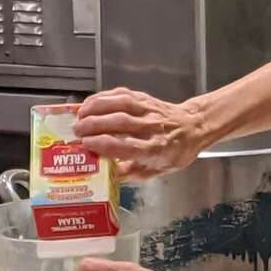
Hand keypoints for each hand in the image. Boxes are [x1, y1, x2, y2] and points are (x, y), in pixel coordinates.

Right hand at [73, 87, 207, 178]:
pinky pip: (123, 94)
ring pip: (120, 104)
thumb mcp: (159, 170)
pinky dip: (104, 96)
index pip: (127, 146)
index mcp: (156, 149)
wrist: (194, 126)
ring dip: (96, 107)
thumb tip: (109, 177)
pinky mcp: (145, 98)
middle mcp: (152, 127)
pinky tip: (90, 102)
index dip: (104, 144)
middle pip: (120, 122)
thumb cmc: (175, 151)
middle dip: (95, 124)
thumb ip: (133, 174)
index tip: (86, 145)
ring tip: (79, 115)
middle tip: (76, 130)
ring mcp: (148, 110)